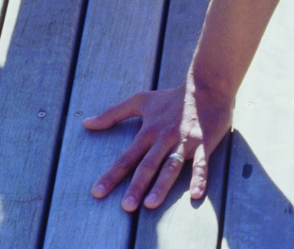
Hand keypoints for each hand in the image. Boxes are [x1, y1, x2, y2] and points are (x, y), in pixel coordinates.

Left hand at [83, 75, 233, 210]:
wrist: (207, 87)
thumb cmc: (172, 98)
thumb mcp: (140, 101)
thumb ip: (112, 114)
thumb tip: (86, 123)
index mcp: (149, 131)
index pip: (127, 157)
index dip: (112, 175)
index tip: (98, 193)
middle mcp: (164, 139)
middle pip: (148, 165)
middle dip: (136, 186)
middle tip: (126, 207)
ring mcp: (185, 142)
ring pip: (171, 167)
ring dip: (161, 186)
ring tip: (151, 204)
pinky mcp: (203, 144)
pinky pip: (201, 164)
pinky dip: (199, 178)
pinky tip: (196, 195)